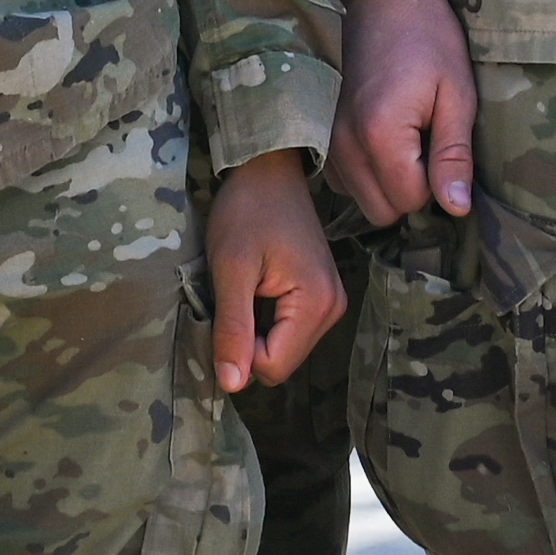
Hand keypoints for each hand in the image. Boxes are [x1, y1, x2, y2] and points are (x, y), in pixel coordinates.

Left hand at [204, 148, 342, 390]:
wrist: (269, 168)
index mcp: (316, 304)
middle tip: (231, 296)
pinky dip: (264, 320)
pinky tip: (255, 289)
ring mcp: (331, 302)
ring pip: (283, 349)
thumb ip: (233, 329)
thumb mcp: (231, 269)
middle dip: (247, 342)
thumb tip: (231, 386)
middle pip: (280, 361)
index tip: (222, 311)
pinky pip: (288, 331)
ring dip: (254, 331)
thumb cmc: (246, 210)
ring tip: (243, 289)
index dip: (237, 351)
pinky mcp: (321, 295)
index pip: (272, 368)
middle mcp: (333, 308)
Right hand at [332, 0, 474, 232]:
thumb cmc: (429, 36)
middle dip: (409, 189)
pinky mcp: (318, 130)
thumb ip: (453, 155)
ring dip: (385, 182)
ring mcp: (324, 138)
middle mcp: (342, 144)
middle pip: (381, 211)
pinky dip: (363, 170)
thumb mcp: (456, 93)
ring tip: (404, 133)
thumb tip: (456, 209)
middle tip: (426, 142)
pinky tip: (380, 134)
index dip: (435, 182)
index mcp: (380, 135)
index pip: (411, 201)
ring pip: (359, 198)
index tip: (440, 140)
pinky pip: (342, 179)